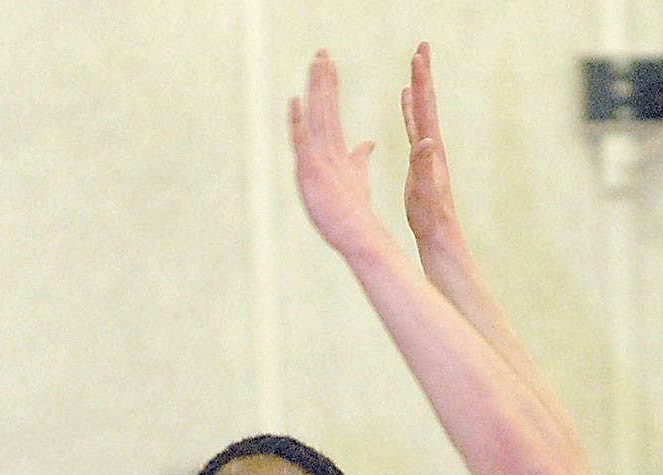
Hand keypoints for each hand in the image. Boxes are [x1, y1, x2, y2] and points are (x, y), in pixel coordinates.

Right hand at [290, 50, 381, 260]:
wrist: (356, 235)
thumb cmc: (355, 212)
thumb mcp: (358, 177)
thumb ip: (359, 157)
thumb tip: (368, 141)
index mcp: (332, 152)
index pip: (330, 112)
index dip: (330, 86)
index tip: (330, 62)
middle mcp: (321, 153)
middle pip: (320, 109)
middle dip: (321, 79)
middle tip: (321, 51)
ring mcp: (314, 163)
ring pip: (313, 118)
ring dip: (313, 90)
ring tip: (314, 64)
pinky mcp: (311, 174)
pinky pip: (303, 143)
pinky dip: (298, 121)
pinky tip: (295, 100)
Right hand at [401, 43, 460, 254]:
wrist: (437, 231)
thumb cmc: (429, 214)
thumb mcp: (425, 190)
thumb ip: (424, 166)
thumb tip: (426, 141)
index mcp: (431, 148)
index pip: (425, 108)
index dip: (420, 82)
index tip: (417, 55)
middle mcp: (431, 144)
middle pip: (426, 101)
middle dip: (423, 73)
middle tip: (422, 46)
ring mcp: (426, 149)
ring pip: (420, 109)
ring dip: (416, 86)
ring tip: (414, 64)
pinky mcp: (419, 157)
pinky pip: (413, 124)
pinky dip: (409, 108)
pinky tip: (404, 98)